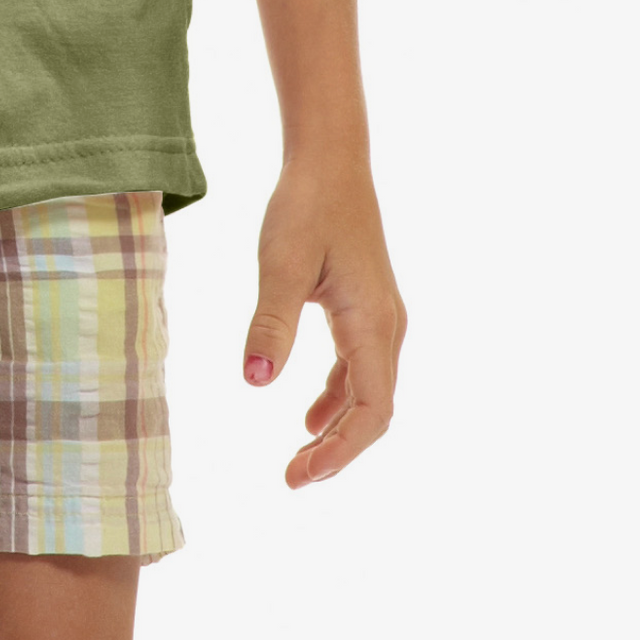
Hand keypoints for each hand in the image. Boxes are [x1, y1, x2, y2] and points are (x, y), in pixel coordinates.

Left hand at [241, 152, 405, 488]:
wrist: (330, 160)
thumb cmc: (308, 206)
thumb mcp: (282, 265)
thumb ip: (271, 324)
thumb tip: (253, 381)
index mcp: (373, 324)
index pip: (372, 410)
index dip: (342, 451)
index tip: (303, 473)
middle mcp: (386, 327)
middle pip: (373, 410)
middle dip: (337, 450)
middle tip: (291, 478)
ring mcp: (379, 318)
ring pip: (368, 393)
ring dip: (337, 429)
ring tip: (299, 460)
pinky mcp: (364, 308)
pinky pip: (359, 369)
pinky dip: (337, 398)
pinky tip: (308, 415)